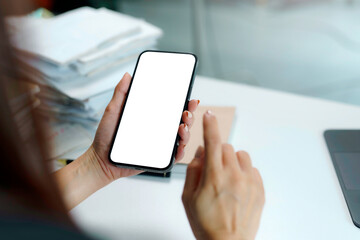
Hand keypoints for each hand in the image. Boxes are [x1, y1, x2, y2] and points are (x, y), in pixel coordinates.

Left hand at [86, 72, 198, 182]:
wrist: (100, 160)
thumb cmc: (106, 137)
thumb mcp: (113, 111)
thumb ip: (121, 93)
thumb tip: (127, 76)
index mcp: (151, 118)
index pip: (172, 109)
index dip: (184, 103)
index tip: (189, 98)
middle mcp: (158, 130)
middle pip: (181, 122)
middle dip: (189, 116)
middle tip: (186, 112)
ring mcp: (159, 144)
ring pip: (181, 138)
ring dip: (187, 132)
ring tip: (181, 127)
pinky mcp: (157, 159)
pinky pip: (173, 156)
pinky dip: (180, 152)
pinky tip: (179, 146)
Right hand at [182, 111, 264, 239]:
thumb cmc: (207, 224)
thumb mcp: (188, 198)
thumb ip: (193, 171)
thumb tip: (201, 153)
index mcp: (214, 176)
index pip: (212, 142)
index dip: (210, 125)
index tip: (209, 115)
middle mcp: (234, 176)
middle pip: (227, 147)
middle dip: (217, 153)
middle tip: (213, 168)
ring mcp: (249, 182)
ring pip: (242, 155)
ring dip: (232, 160)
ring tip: (227, 176)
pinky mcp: (260, 189)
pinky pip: (253, 168)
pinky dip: (244, 172)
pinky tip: (237, 185)